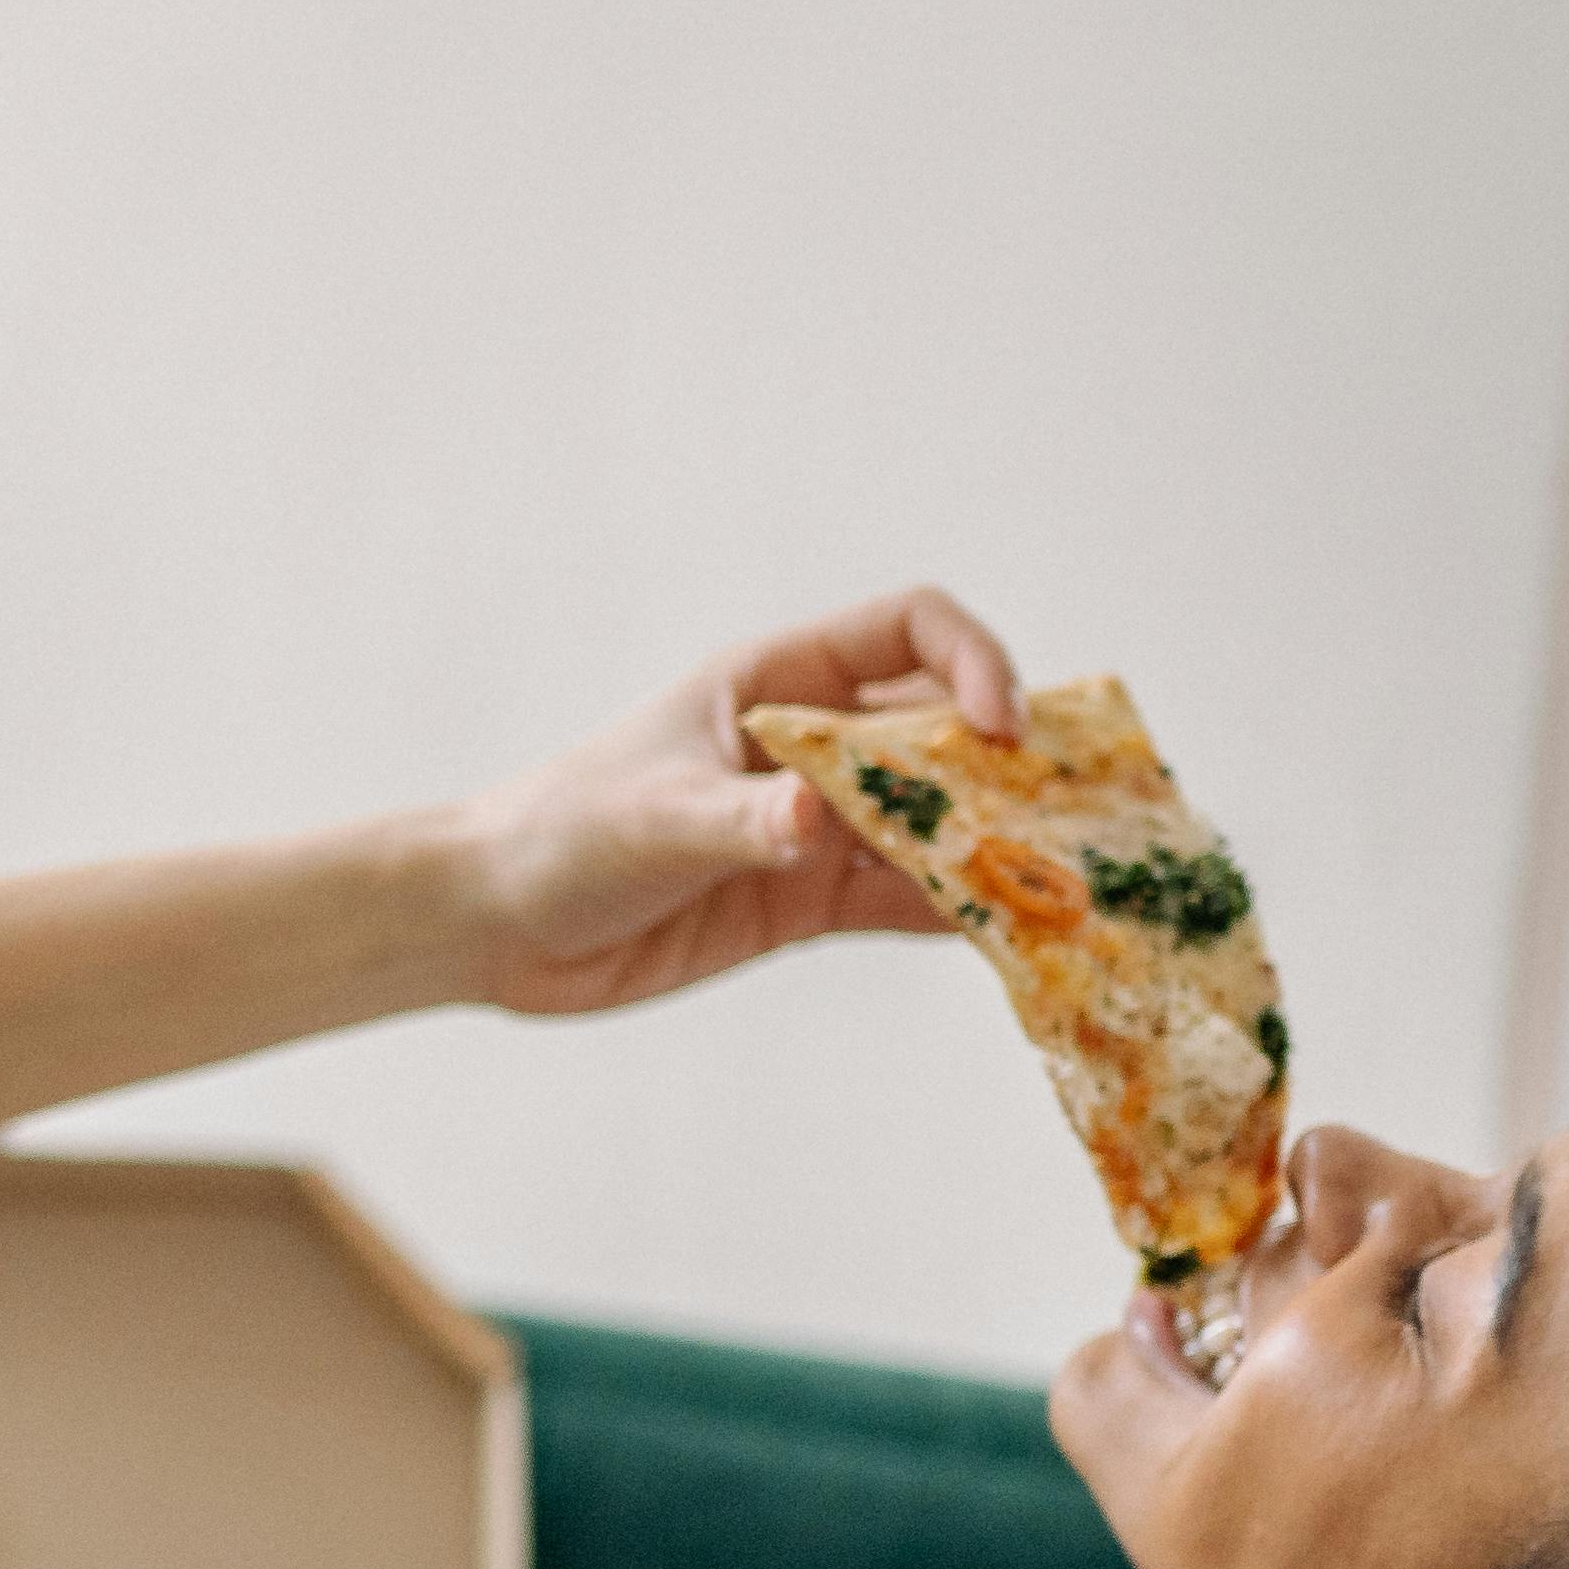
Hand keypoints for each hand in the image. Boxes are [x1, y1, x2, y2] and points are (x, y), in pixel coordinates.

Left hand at [441, 587, 1024, 1020]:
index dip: (972, 663)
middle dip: (1010, 765)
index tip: (999, 729)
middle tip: (1075, 814)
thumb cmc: (558, 834)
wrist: (494, 925)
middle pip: (941, 732)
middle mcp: (809, 743)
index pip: (909, 631)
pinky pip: (899, 898)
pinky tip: (1006, 936)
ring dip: (995, 846)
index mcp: (776, 681)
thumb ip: (743, 821)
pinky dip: (953, 913)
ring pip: (933, 821)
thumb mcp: (654, 818)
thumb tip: (815, 825)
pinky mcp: (802, 898)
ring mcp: (812, 823)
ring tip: (1067, 885)